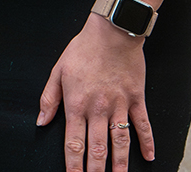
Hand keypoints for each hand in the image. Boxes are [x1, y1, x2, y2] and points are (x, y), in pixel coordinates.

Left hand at [37, 13, 155, 171]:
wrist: (112, 33)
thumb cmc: (82, 50)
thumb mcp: (58, 71)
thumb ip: (49, 98)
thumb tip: (41, 121)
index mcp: (76, 104)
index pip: (73, 142)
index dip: (73, 164)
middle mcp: (98, 109)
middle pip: (97, 148)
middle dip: (95, 170)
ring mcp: (119, 106)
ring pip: (120, 143)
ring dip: (119, 164)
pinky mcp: (136, 100)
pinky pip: (143, 126)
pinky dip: (147, 143)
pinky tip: (148, 158)